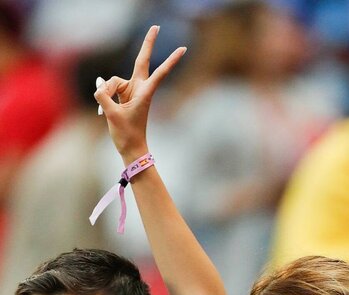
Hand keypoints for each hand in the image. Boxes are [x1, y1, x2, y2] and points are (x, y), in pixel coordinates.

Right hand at [94, 25, 185, 160]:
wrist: (130, 148)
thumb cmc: (127, 134)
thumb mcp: (112, 115)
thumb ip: (104, 95)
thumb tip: (100, 84)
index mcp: (145, 93)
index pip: (159, 72)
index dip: (170, 60)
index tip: (183, 49)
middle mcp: (139, 88)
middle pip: (141, 61)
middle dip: (148, 44)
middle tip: (156, 25)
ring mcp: (130, 90)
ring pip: (113, 81)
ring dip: (107, 94)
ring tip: (110, 112)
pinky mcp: (122, 95)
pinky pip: (109, 89)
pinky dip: (104, 97)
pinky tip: (104, 108)